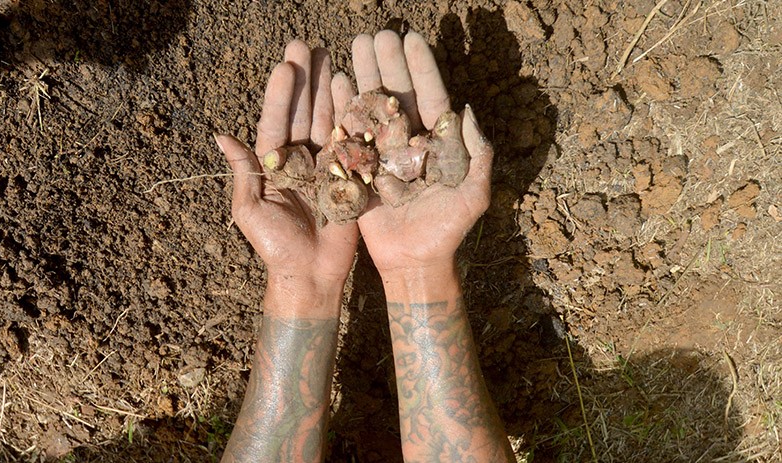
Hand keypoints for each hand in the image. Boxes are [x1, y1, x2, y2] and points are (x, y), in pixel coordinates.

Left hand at [216, 41, 358, 290]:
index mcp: (274, 164)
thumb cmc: (274, 247)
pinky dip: (351, 116)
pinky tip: (351, 89)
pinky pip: (351, 142)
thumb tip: (221, 136)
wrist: (311, 274)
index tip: (285, 66)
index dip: (280, 95)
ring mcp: (325, 165)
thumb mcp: (250, 211)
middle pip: (302, 112)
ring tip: (328, 56)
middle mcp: (299, 159)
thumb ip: (243, 173)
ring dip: (326, 88)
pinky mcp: (348, 176)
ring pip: (326, 119)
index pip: (276, 122)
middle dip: (303, 79)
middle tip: (305, 45)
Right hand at [348, 31, 493, 275]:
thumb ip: (477, 153)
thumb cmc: (449, 231)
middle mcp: (409, 142)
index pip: (429, 97)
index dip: (421, 69)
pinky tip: (335, 82)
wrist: (415, 262)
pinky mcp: (360, 169)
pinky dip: (342, 108)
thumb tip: (467, 109)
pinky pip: (350, 135)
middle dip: (388, 64)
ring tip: (353, 46)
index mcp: (436, 143)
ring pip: (373, 108)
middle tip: (376, 34)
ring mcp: (383, 153)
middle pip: (398, 95)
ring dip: (364, 76)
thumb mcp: (474, 194)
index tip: (411, 39)